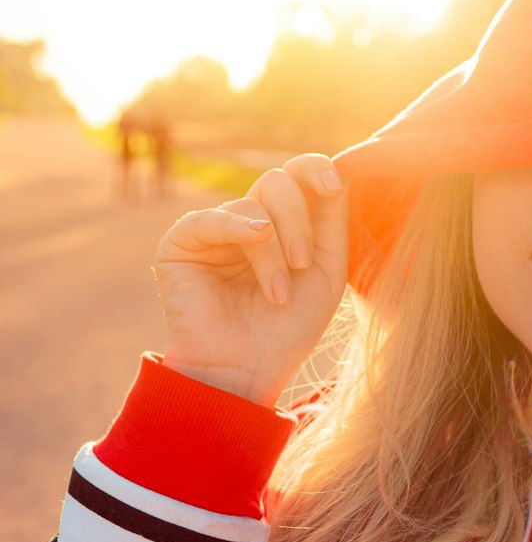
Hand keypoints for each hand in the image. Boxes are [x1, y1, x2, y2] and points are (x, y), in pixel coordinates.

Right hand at [155, 154, 348, 407]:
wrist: (246, 372)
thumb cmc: (288, 329)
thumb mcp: (327, 272)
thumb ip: (333, 221)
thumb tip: (340, 168)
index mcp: (285, 223)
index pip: (299, 175)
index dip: (316, 169)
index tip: (333, 185)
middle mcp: (249, 219)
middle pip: (279, 182)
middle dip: (299, 221)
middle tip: (303, 263)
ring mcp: (215, 229)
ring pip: (252, 202)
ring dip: (274, 250)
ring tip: (278, 294)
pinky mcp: (182, 243)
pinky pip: (210, 218)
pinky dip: (238, 226)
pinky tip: (256, 236)